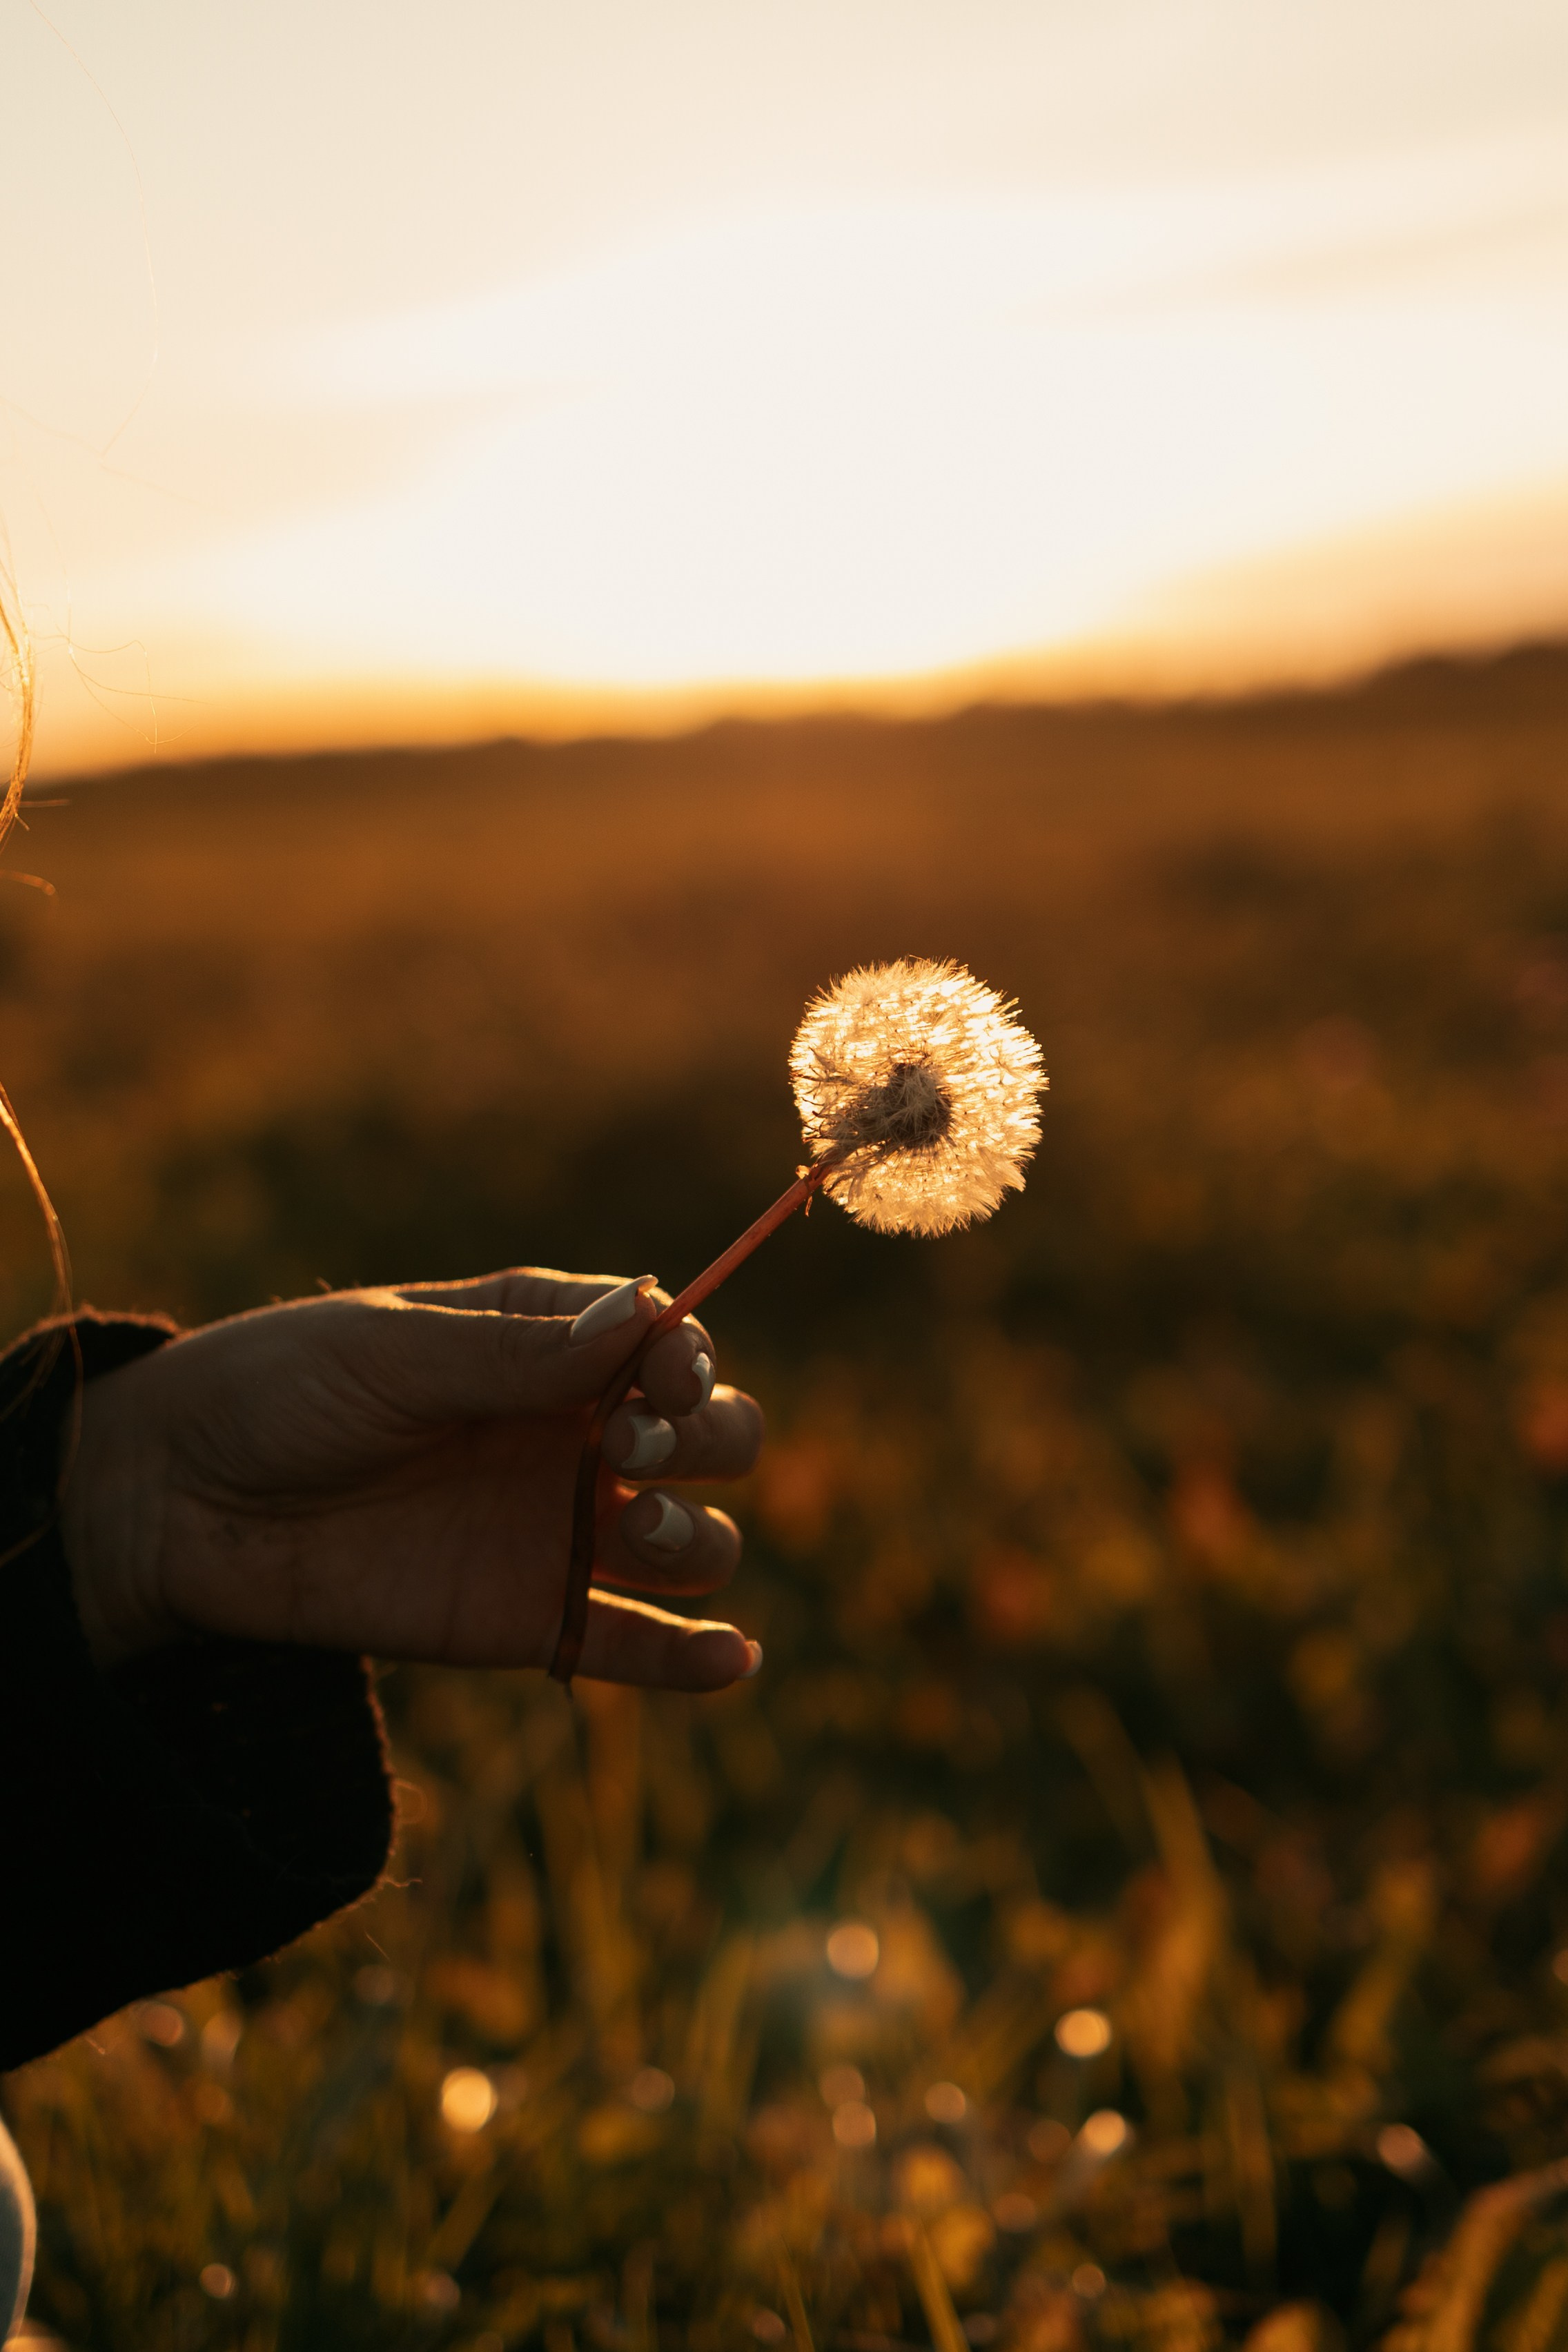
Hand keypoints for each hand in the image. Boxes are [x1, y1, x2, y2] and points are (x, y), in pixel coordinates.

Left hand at [60, 1269, 765, 1690]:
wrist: (178, 1506)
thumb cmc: (276, 1393)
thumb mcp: (389, 1354)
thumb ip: (515, 1351)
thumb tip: (647, 1315)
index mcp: (547, 1339)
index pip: (671, 1340)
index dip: (689, 1357)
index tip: (659, 1377)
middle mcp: (576, 1430)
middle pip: (713, 1435)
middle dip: (703, 1437)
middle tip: (627, 1449)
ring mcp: (562, 1528)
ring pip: (698, 1540)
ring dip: (700, 1538)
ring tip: (634, 1530)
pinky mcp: (532, 1619)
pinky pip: (639, 1645)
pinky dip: (697, 1658)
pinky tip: (733, 1658)